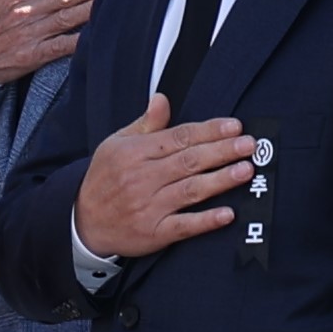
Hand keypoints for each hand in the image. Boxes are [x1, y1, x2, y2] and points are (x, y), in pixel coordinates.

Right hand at [73, 95, 257, 259]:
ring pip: (190, 190)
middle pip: (189, 161)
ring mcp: (149, 206)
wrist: (83, 222)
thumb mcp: (116, 144)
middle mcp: (143, 178)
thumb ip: (145, 124)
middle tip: (249, 145)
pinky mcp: (154, 232)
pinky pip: (184, 225)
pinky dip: (206, 220)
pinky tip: (227, 213)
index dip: (209, 131)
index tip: (234, 126)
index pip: (179, 137)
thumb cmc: (104, 179)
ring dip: (220, 180)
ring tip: (246, 170)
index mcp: (135, 152)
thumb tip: (163, 99)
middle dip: (222, 151)